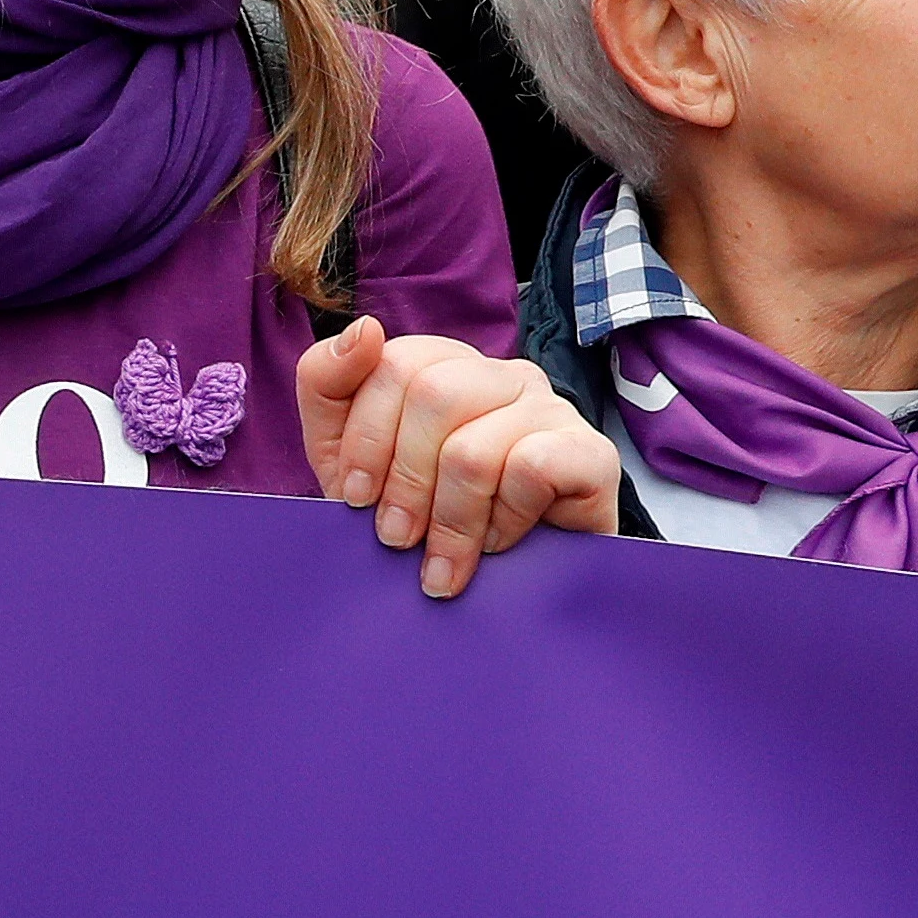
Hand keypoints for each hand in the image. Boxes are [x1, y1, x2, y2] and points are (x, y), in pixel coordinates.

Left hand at [296, 317, 619, 597]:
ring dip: (447, 520)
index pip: (391, 365)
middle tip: (397, 538)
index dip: (365, 439)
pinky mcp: (590, 452)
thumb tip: (363, 328)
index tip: (356, 499)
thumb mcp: (344, 456)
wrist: (500, 589)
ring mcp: (550, 407)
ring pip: (473, 447)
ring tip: (442, 562)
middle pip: (432, 395)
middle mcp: (498, 374)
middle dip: (403, 481)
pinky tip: (499, 544)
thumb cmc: (418, 517)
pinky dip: (503, 519)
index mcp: (441, 364)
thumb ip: (327, 385)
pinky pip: (531, 469)